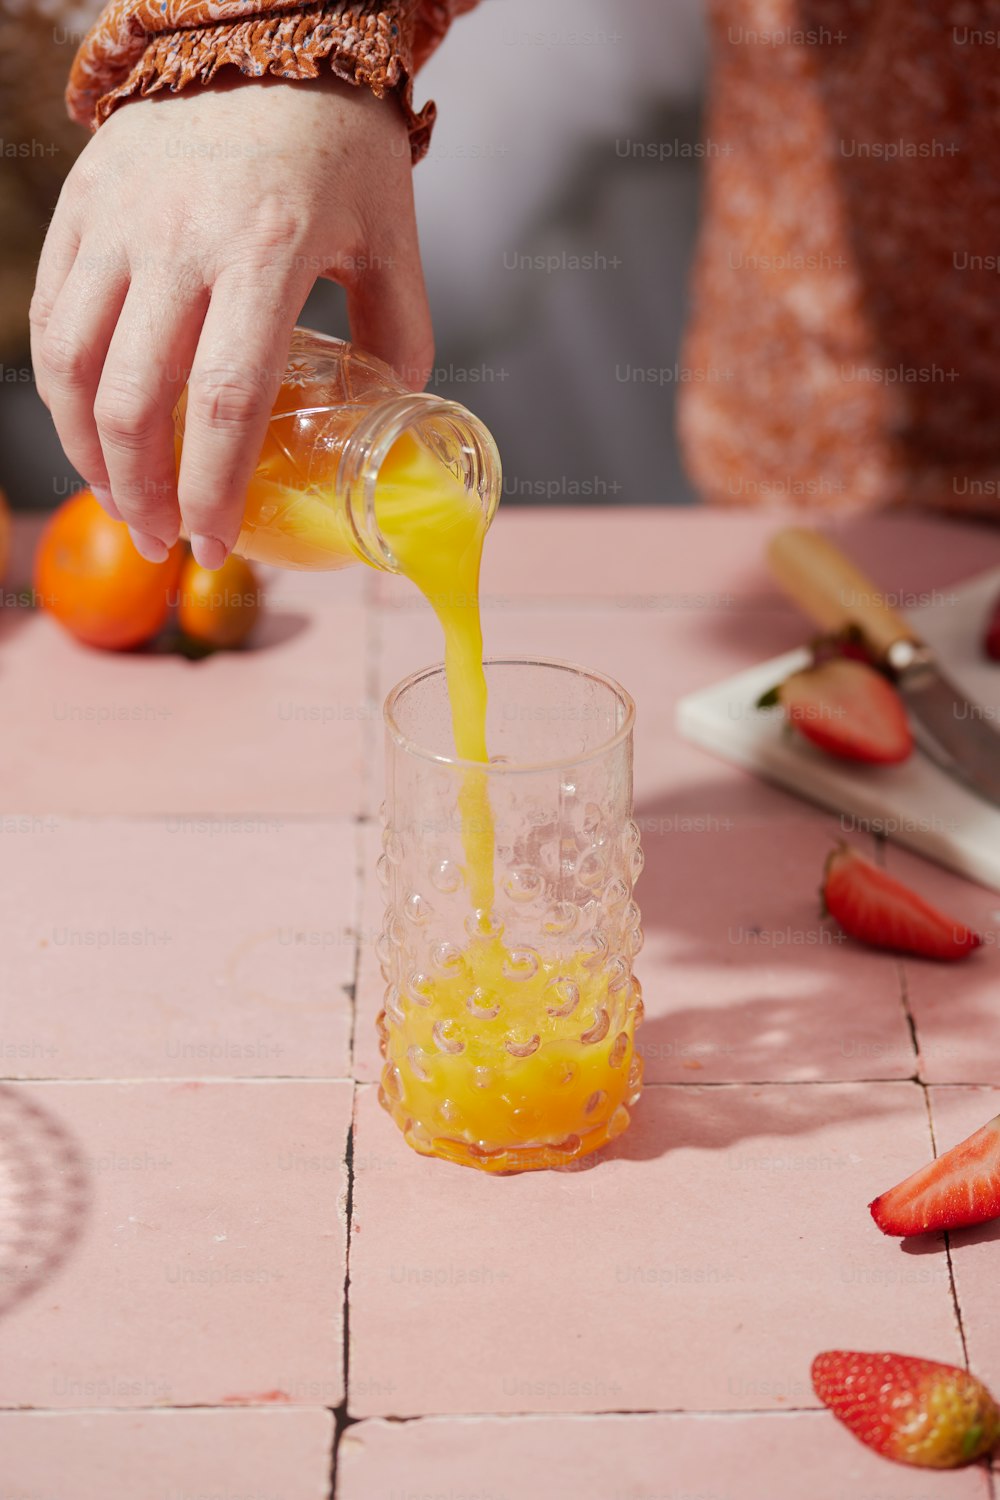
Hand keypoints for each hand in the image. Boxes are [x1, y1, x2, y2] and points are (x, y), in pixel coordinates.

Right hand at [31, 74, 432, 564]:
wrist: (266, 30)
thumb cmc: (340, 143)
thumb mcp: (392, 241)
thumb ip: (402, 339)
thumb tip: (393, 424)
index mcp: (264, 252)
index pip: (222, 403)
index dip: (212, 491)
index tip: (217, 544)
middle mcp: (176, 238)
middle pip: (131, 401)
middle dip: (143, 494)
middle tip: (166, 542)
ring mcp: (117, 220)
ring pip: (69, 365)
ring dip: (87, 453)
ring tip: (123, 500)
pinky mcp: (80, 206)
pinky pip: (49, 314)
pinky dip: (60, 389)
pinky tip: (90, 429)